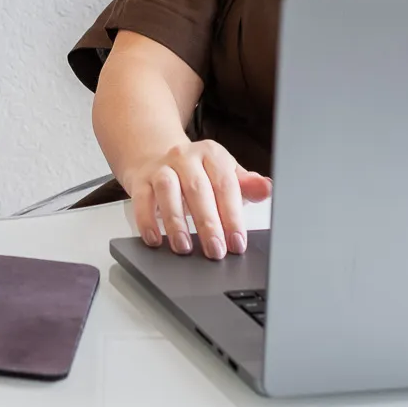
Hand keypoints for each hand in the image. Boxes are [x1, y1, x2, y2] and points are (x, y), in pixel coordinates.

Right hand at [119, 140, 270, 259]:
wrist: (157, 157)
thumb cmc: (197, 173)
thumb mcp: (225, 175)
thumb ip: (246, 185)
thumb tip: (267, 189)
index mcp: (212, 155)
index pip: (225, 185)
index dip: (232, 216)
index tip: (237, 242)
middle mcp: (185, 157)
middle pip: (198, 189)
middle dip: (208, 224)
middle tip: (216, 251)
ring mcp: (161, 167)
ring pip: (168, 190)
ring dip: (176, 221)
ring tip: (184, 248)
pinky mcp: (140, 180)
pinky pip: (141, 199)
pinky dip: (146, 220)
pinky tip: (154, 239)